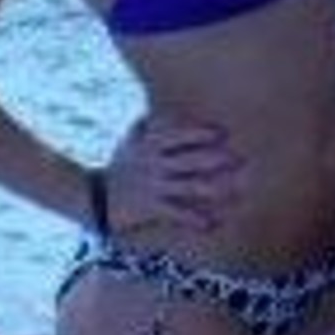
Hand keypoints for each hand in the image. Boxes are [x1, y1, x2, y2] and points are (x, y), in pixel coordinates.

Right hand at [105, 116, 246, 234]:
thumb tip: (165, 111)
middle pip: (190, 160)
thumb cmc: (120, 165)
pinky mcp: (152, 209)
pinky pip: (178, 214)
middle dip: (216, 159)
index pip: (178, 135)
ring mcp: (155, 187)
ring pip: (190, 187)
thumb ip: (150, 125)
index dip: (200, 133)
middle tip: (240, 159)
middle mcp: (155, 164)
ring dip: (216, 188)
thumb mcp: (131, 141)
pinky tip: (213, 223)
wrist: (94, 196)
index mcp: (150, 144)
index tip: (223, 133)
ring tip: (239, 189)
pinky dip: (195, 219)